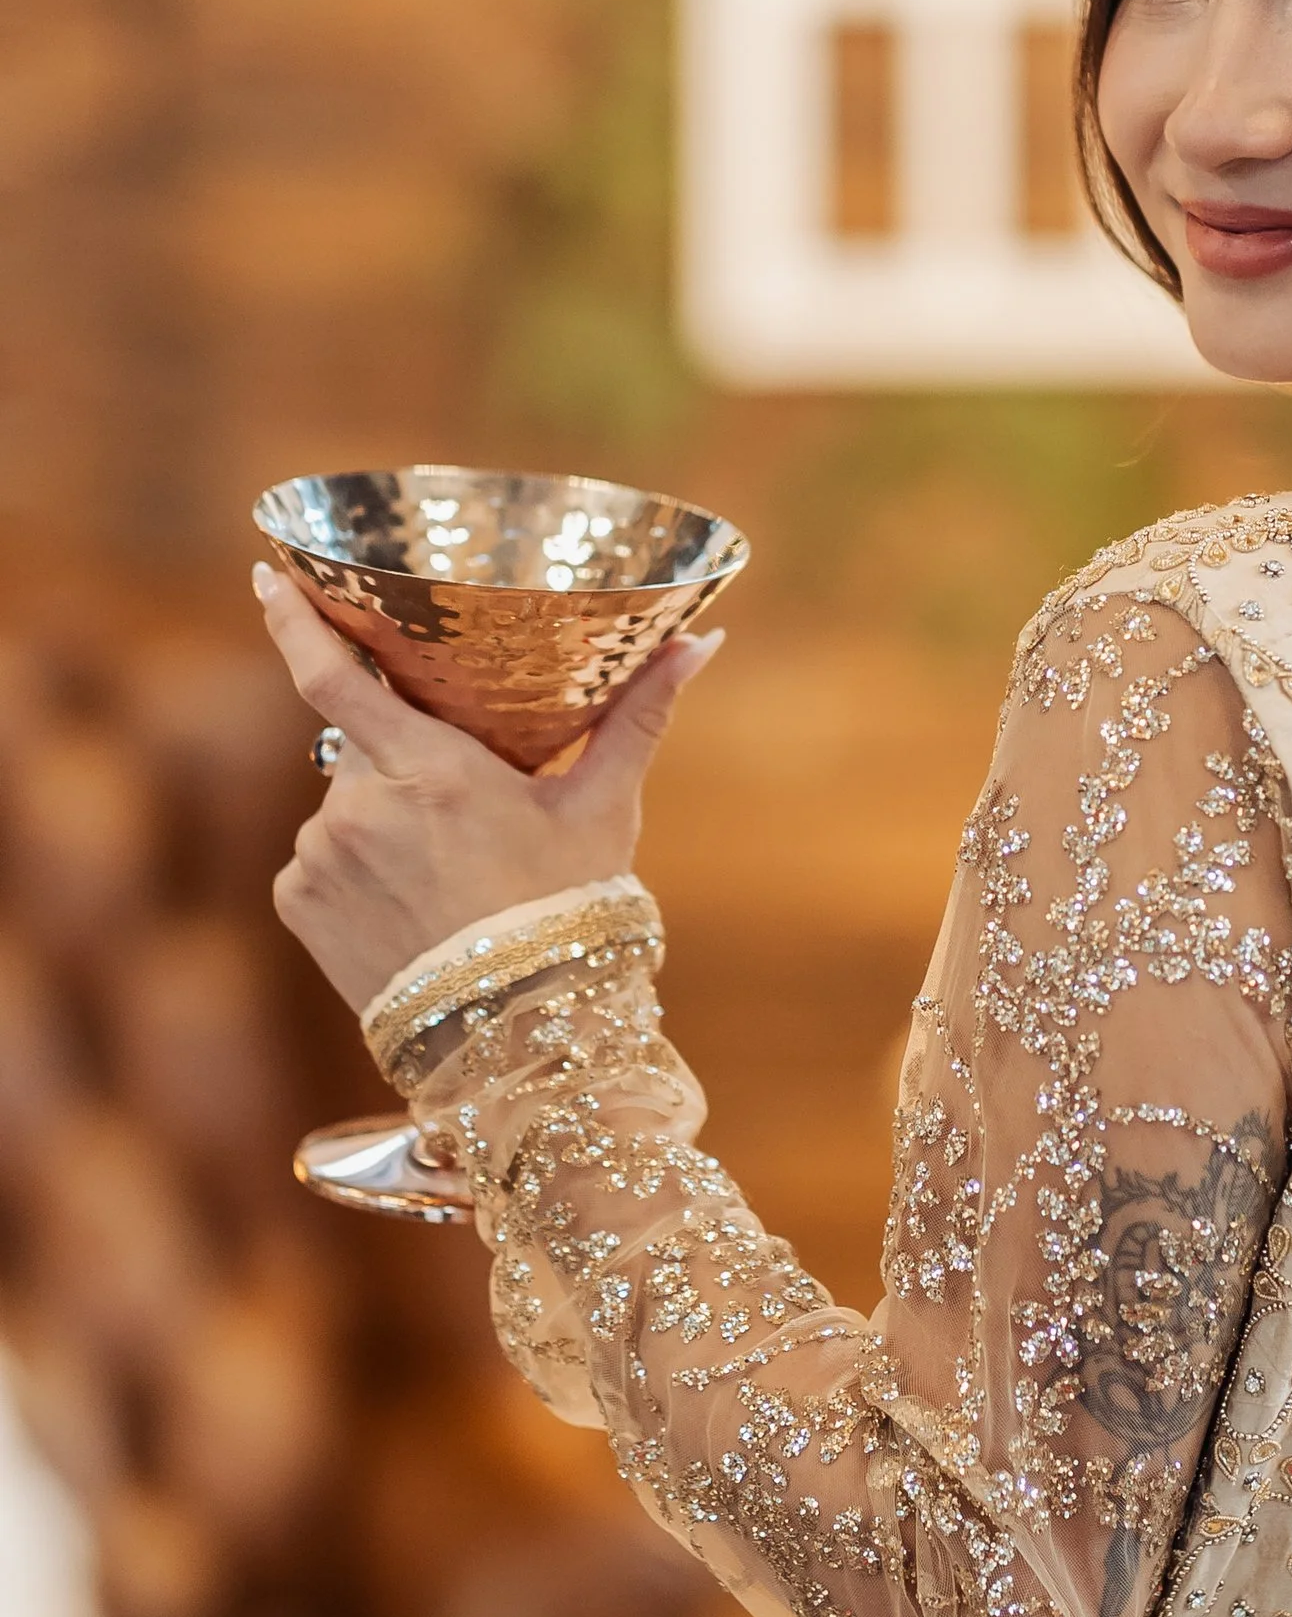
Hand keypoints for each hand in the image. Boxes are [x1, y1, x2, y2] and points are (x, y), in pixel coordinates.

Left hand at [253, 563, 723, 1012]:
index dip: (294, 620)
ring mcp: (321, 857)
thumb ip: (639, 717)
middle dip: (403, 760)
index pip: (333, 676)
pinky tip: (411, 905)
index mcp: (431, 770)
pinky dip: (356, 867)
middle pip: (362, 744)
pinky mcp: (298, 903)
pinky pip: (321, 858)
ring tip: (446, 875)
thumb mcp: (604, 811)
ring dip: (383, 817)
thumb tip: (702, 640)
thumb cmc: (571, 913)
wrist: (519, 1040)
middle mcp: (360, 808)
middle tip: (462, 808)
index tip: (265, 576)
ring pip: (344, 804)